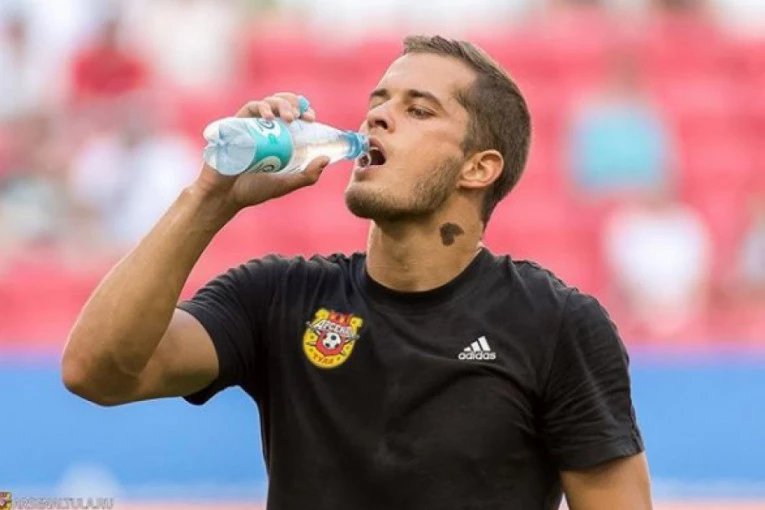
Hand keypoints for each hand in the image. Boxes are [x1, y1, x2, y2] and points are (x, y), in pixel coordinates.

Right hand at [193, 93, 329, 212]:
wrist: (226, 196)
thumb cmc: (253, 190)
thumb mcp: (286, 183)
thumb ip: (307, 175)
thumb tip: (326, 159)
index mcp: (276, 137)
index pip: (292, 115)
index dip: (303, 110)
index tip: (311, 118)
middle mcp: (263, 128)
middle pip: (280, 104)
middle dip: (293, 103)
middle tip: (301, 116)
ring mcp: (249, 125)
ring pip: (267, 103)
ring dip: (281, 104)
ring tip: (289, 117)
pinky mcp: (235, 125)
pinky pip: (249, 109)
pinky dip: (261, 108)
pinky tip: (269, 116)